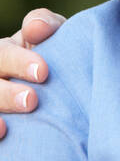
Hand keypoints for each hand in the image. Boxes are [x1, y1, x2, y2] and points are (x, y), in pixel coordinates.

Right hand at [0, 9, 65, 138]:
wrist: (71, 95)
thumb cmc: (62, 58)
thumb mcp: (57, 38)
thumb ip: (48, 26)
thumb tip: (36, 28)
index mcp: (5, 53)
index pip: (2, 53)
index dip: (18, 61)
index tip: (43, 72)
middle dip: (6, 92)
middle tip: (31, 100)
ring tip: (9, 126)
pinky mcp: (0, 118)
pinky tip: (2, 134)